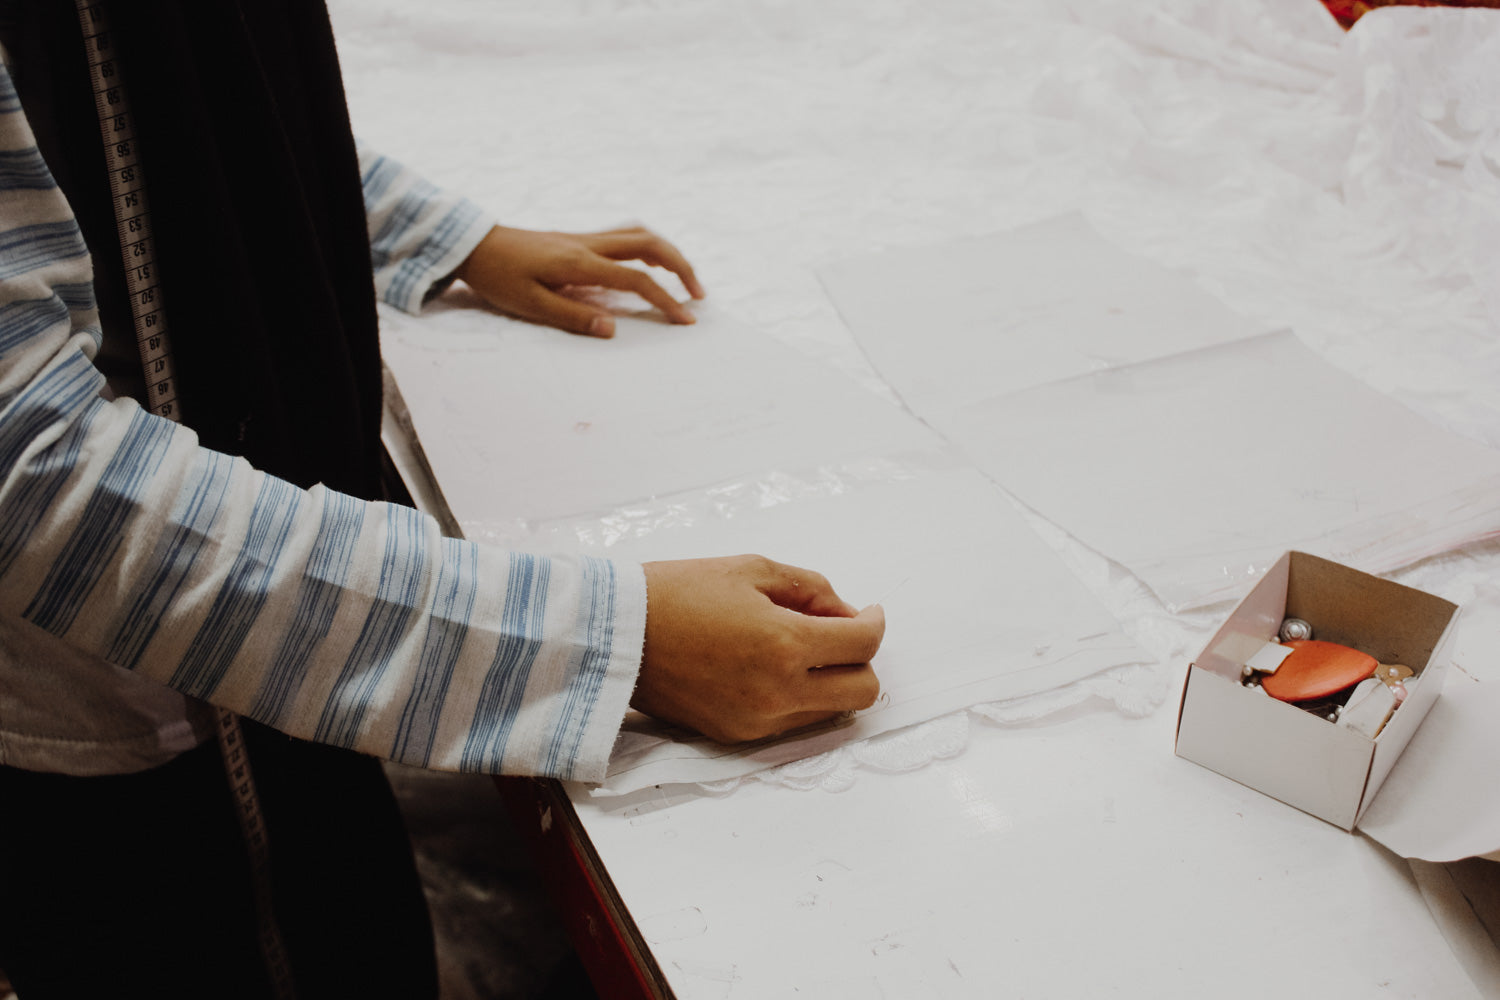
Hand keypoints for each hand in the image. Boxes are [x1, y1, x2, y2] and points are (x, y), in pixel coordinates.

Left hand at [452, 225, 704, 336]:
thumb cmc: (497, 276)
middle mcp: (588, 244)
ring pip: (640, 234)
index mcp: (580, 263)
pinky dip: (647, 246)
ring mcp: (584, 237)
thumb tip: (613, 329)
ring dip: (667, 253)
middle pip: (650, 244)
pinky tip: (649, 264)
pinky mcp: (578, 238)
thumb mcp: (530, 304)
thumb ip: (573, 316)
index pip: (636, 279)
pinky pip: (624, 235)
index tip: (685, 320)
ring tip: (682, 279)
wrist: (474, 244)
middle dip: (681, 267)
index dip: (665, 300)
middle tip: (698, 294)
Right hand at [633, 555, 884, 743]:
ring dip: (831, 680)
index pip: (863, 645)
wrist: (616, 635)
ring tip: (798, 648)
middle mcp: (778, 692)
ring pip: (831, 711)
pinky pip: (792, 721)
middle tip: (839, 634)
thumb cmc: (679, 592)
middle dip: (861, 659)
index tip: (867, 612)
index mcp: (784, 644)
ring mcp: (758, 721)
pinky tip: (772, 667)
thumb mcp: (753, 569)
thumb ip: (812, 590)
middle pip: (863, 691)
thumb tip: (847, 614)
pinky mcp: (737, 736)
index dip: (874, 623)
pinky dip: (797, 696)